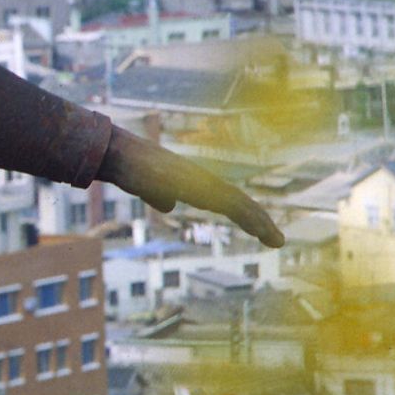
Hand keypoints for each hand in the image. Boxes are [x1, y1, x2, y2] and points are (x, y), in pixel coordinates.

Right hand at [96, 127, 284, 247]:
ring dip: (256, 220)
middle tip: (278, 241)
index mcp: (193, 181)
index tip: (262, 230)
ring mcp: (196, 179)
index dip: (246, 214)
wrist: (116, 152)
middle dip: (259, 220)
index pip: (227, 198)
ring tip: (273, 239)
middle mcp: (200, 178)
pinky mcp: (189, 183)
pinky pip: (219, 200)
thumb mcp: (147, 187)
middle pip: (237, 199)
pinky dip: (237, 213)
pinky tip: (250, 225)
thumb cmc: (129, 168)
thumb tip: (170, 205)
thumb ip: (160, 195)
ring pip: (234, 200)